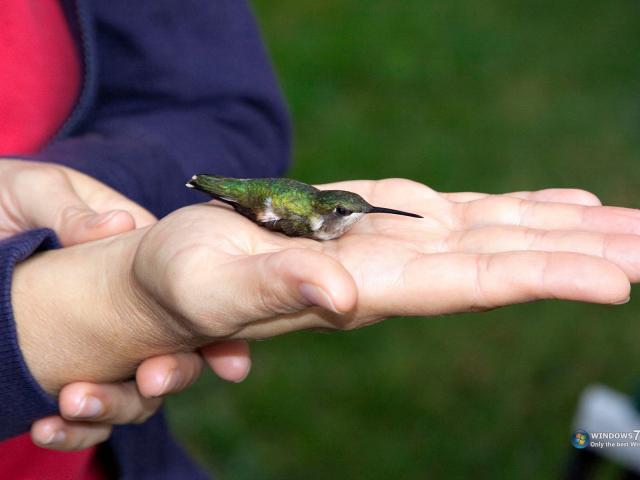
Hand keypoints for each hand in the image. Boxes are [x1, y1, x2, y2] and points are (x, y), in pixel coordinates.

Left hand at [0, 160, 251, 449]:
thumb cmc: (6, 196)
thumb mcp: (35, 192)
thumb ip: (73, 211)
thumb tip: (118, 226)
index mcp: (133, 255)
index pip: (186, 292)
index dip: (212, 329)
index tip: (229, 359)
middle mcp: (126, 305)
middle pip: (170, 348)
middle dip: (174, 372)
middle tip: (152, 381)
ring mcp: (96, 344)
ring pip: (131, 389)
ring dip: (115, 405)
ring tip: (75, 403)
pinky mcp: (60, 370)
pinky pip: (82, 412)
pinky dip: (75, 428)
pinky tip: (47, 426)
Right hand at [14, 179, 638, 395]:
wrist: (183, 272)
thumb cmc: (185, 279)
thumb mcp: (213, 282)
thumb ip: (275, 287)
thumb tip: (338, 296)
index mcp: (362, 283)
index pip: (466, 284)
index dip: (539, 278)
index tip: (615, 280)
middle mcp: (395, 267)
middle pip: (505, 259)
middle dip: (584, 254)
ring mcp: (397, 242)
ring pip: (499, 233)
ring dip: (570, 230)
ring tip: (638, 227)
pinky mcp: (386, 221)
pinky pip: (470, 215)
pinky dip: (524, 210)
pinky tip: (568, 208)